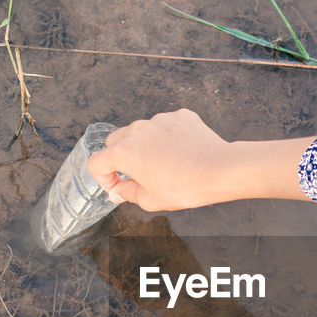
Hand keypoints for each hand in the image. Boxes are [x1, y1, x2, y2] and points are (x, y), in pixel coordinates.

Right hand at [87, 109, 235, 210]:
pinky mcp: (179, 116)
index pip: (97, 162)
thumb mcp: (150, 199)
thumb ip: (127, 193)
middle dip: (120, 159)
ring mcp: (159, 120)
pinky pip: (165, 126)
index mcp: (124, 152)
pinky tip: (181, 153)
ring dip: (145, 146)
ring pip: (142, 132)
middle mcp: (137, 130)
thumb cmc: (185, 187)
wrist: (220, 169)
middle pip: (115, 142)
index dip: (103, 178)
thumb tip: (118, 191)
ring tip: (165, 165)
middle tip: (137, 175)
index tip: (116, 186)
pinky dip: (167, 138)